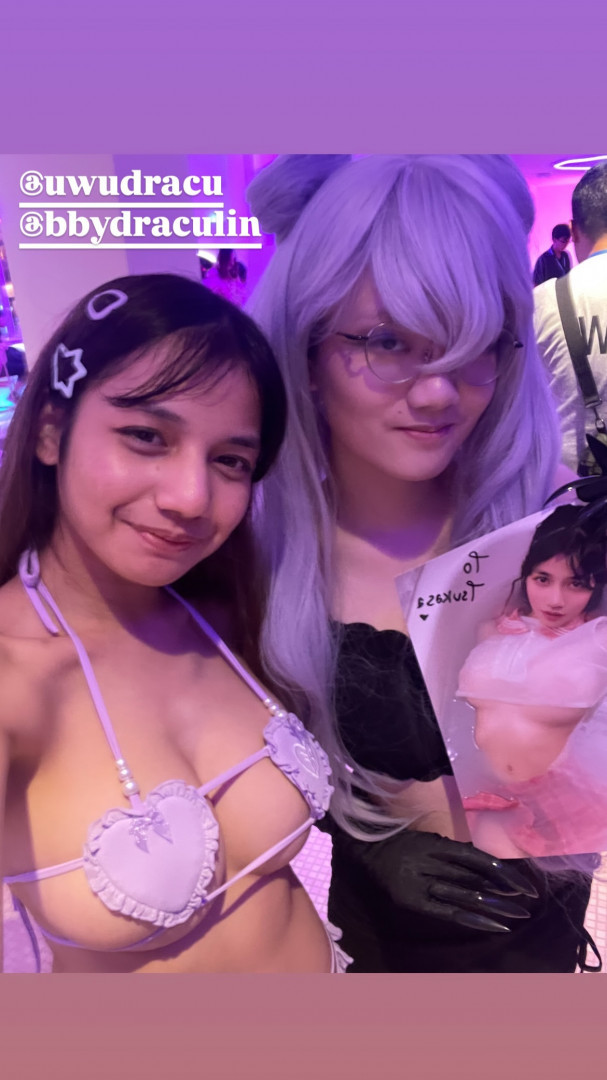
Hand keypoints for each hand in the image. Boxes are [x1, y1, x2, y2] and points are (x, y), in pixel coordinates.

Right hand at [338, 827, 538, 932]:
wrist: (364, 849)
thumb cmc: (401, 841)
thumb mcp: (429, 838)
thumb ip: (454, 850)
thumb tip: (488, 866)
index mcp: (435, 844)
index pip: (476, 859)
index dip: (502, 872)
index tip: (524, 885)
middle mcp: (429, 863)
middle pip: (473, 879)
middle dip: (502, 893)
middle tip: (527, 903)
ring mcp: (419, 884)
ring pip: (463, 896)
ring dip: (492, 908)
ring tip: (515, 916)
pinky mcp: (412, 901)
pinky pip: (447, 912)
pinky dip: (471, 919)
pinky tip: (492, 925)